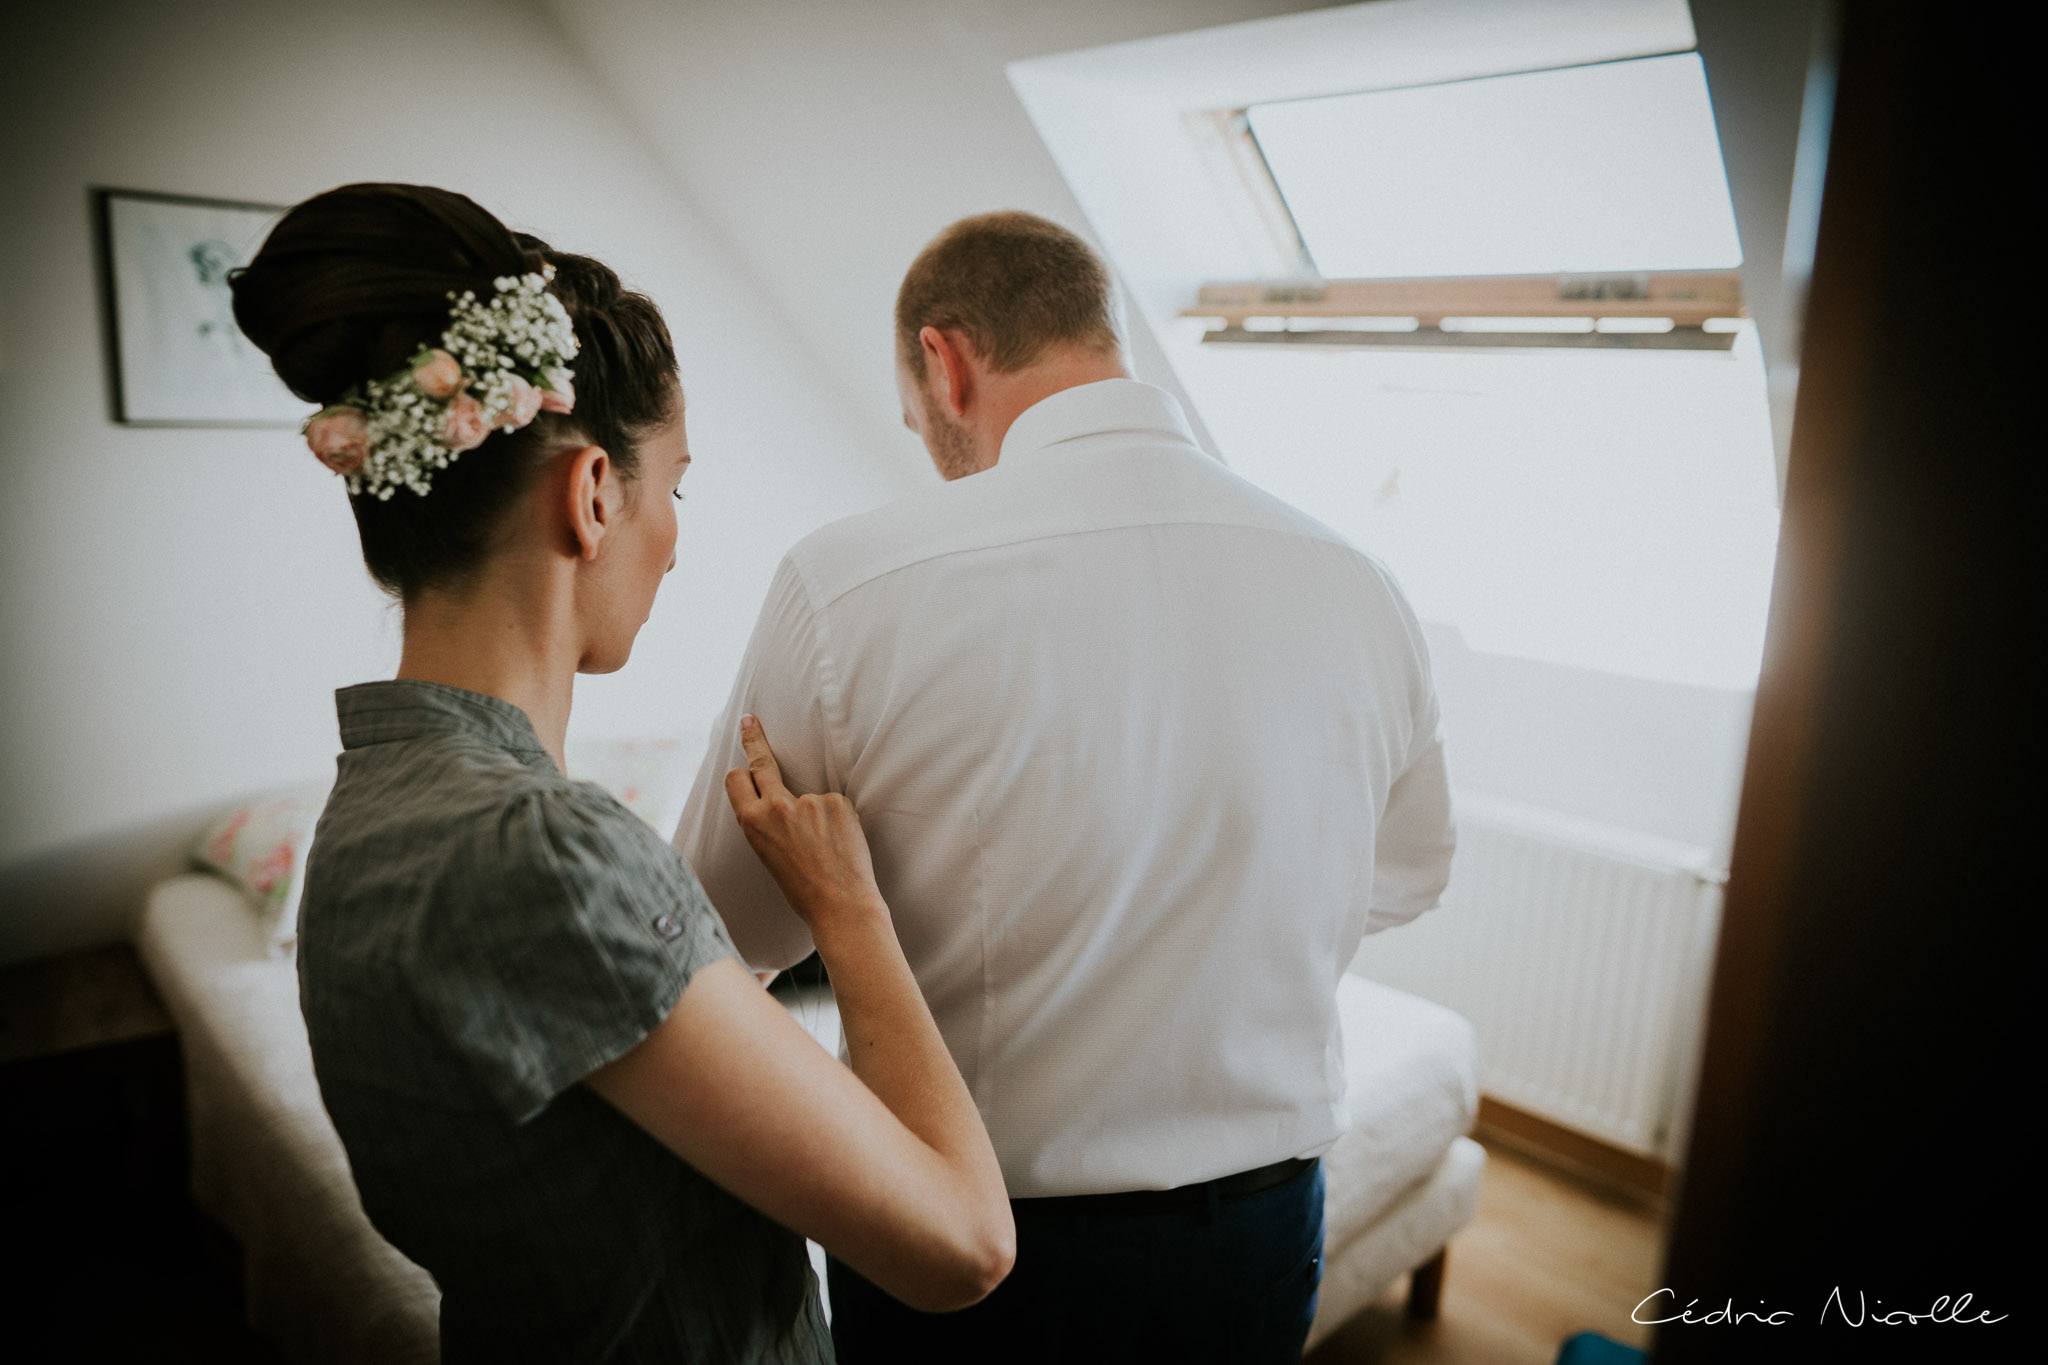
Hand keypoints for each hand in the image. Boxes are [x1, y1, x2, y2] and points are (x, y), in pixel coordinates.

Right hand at [723, 715, 884, 933]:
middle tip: (751, 720)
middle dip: (754, 738)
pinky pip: (834, 804)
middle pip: (763, 762)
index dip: (741, 772)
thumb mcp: (768, 855)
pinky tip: (840, 844)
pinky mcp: (837, 801)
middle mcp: (777, 806)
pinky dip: (838, 820)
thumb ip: (767, 824)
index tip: (740, 756)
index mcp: (752, 823)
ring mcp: (809, 801)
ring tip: (826, 848)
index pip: (737, 780)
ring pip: (809, 796)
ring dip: (816, 814)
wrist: (841, 904)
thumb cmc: (804, 889)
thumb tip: (775, 802)